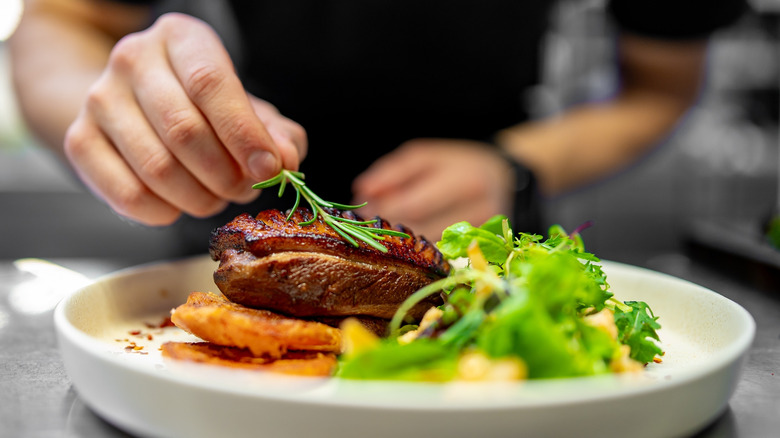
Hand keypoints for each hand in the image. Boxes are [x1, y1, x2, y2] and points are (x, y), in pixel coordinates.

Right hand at [63, 13, 305, 225]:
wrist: (138, 107)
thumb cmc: (204, 108)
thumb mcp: (248, 110)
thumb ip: (276, 135)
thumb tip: (285, 161)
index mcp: (180, 38)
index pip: (210, 83)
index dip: (243, 133)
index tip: (268, 168)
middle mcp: (133, 59)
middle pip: (184, 130)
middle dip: (225, 174)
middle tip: (243, 190)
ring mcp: (100, 99)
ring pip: (157, 168)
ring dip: (199, 198)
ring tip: (214, 196)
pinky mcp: (80, 141)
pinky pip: (127, 194)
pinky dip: (165, 212)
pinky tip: (179, 204)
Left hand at [352, 139, 513, 240]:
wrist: (507, 180)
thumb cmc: (459, 165)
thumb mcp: (427, 156)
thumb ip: (393, 170)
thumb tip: (362, 189)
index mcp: (466, 179)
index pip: (415, 204)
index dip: (383, 210)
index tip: (361, 209)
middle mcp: (481, 209)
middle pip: (422, 231)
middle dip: (388, 228)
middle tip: (365, 224)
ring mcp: (484, 236)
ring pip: (430, 249)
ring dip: (400, 244)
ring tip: (381, 232)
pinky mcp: (482, 253)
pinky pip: (440, 258)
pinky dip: (417, 253)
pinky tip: (404, 245)